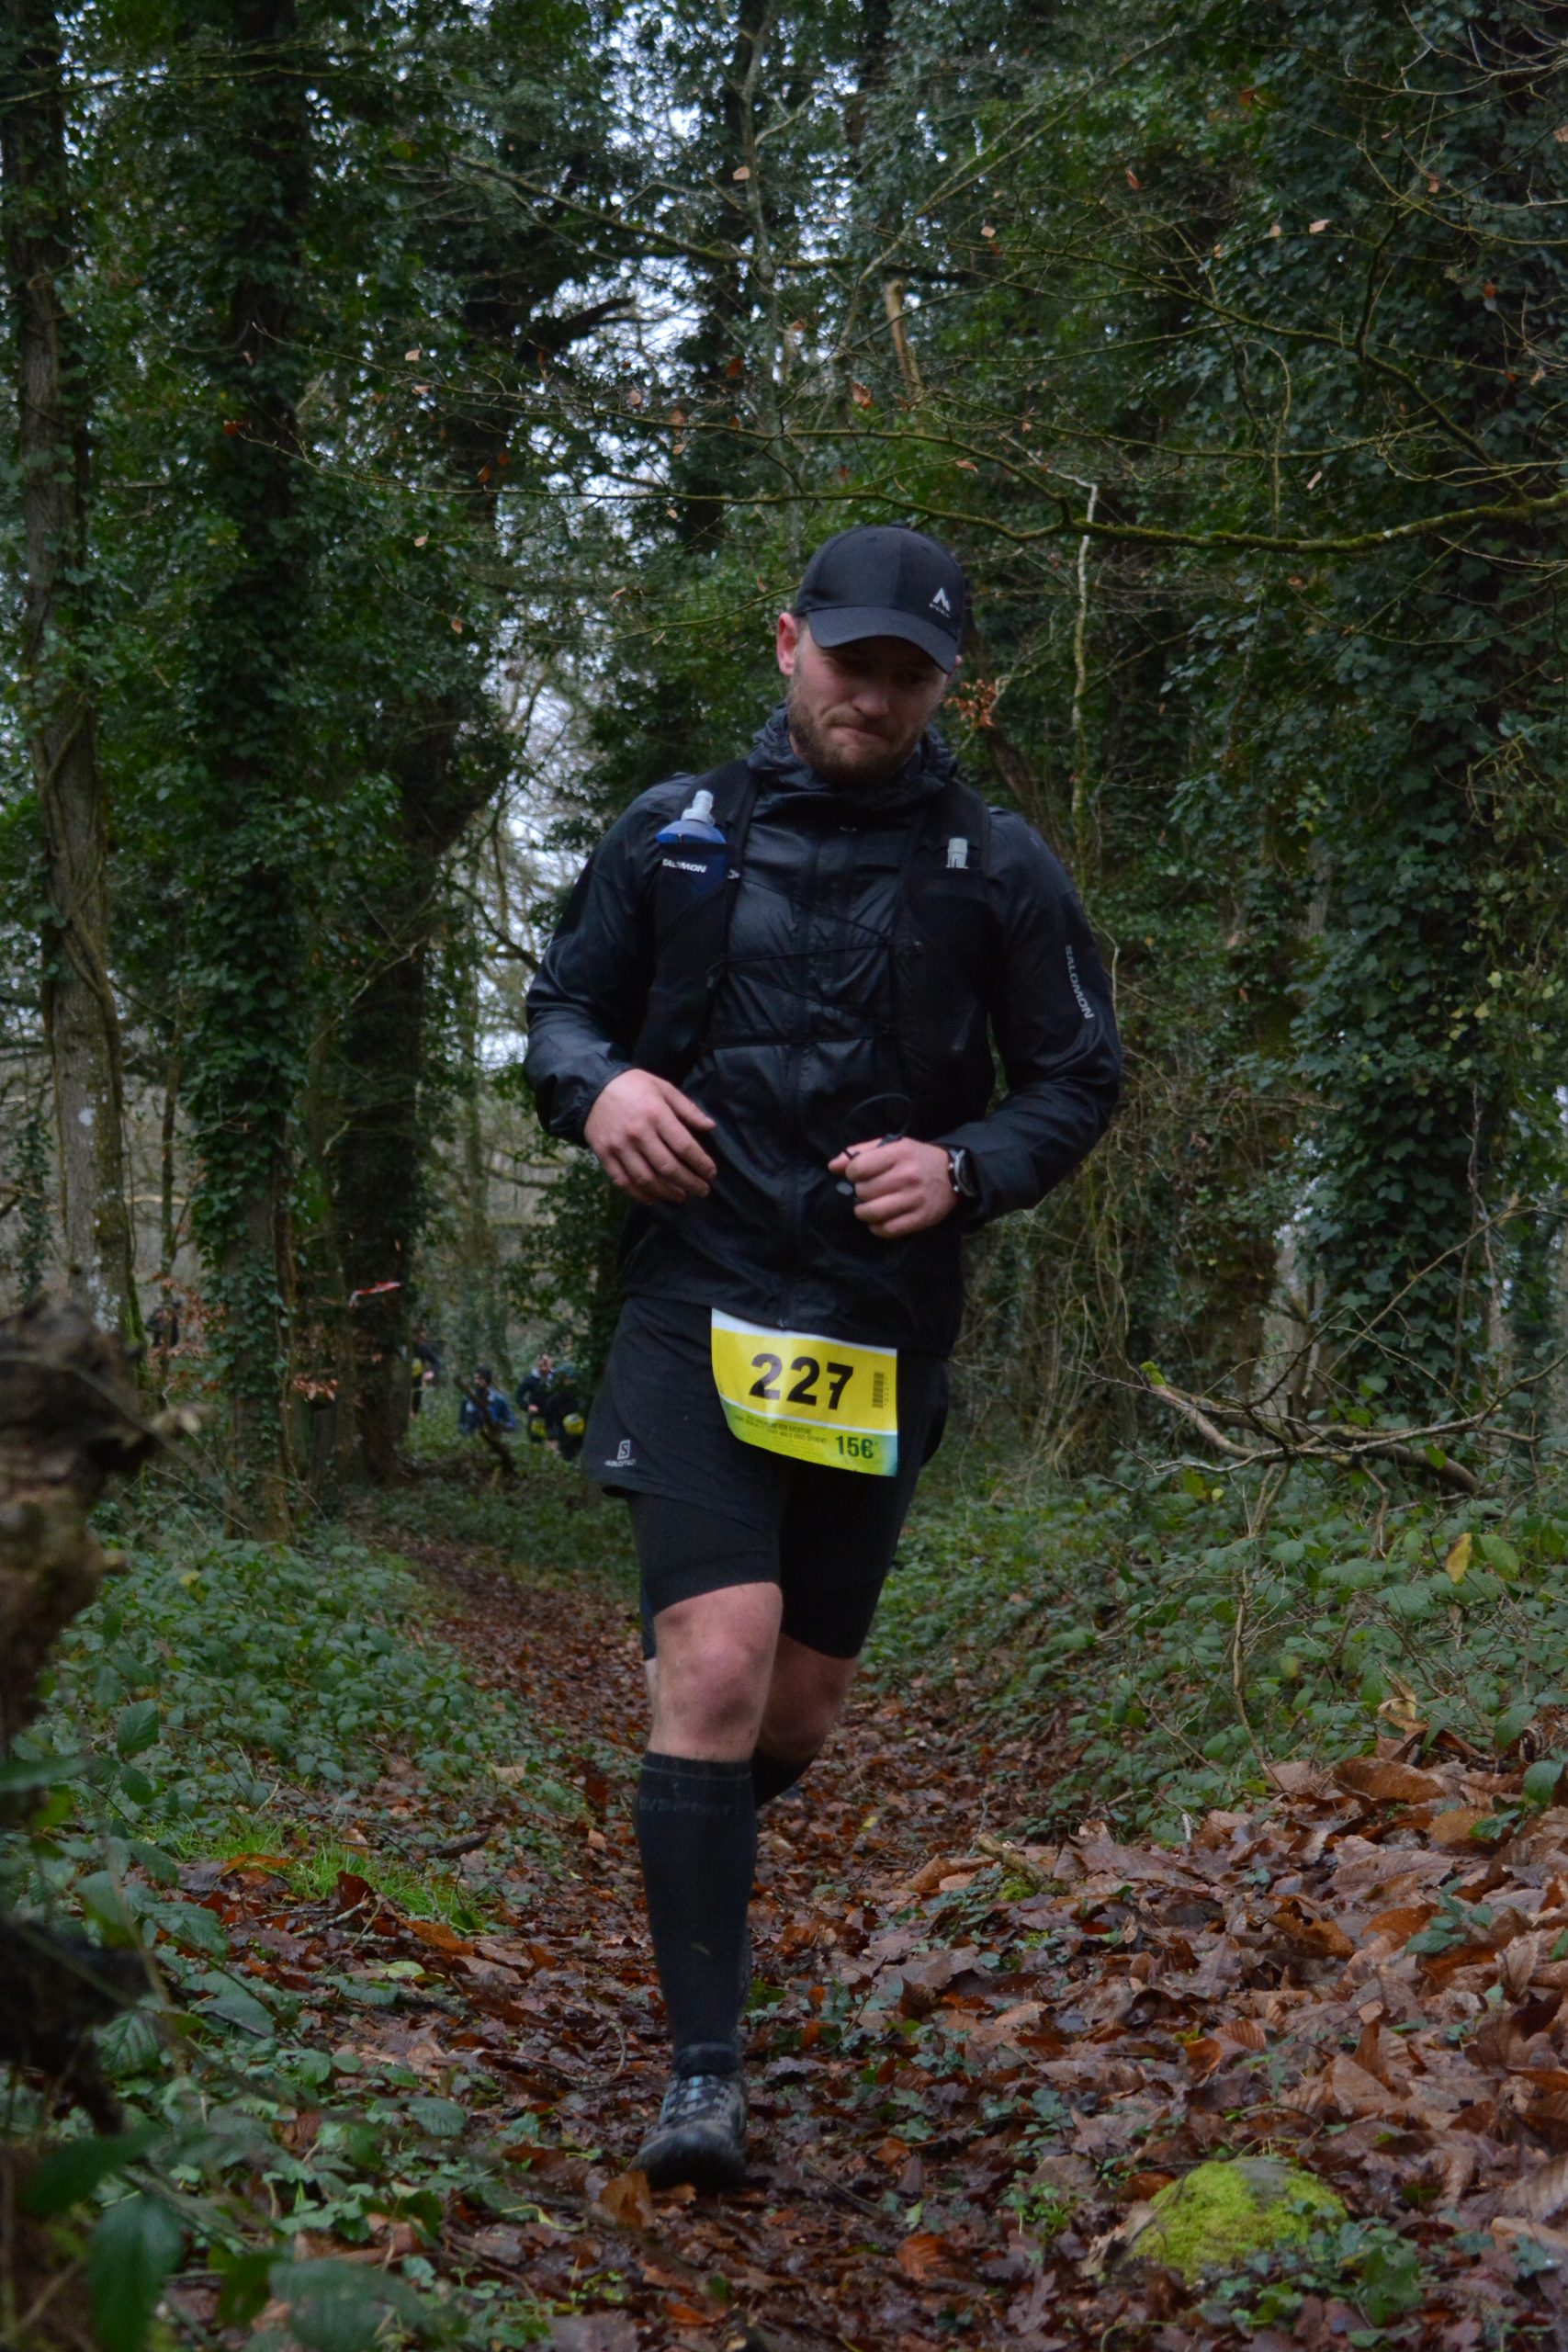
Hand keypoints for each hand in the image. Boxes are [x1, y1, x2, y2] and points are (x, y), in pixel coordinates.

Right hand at [584, 1068, 716, 1205]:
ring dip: (667, 1193)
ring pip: (646, 1179)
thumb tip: (710, 1127)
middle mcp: (638, 1133)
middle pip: (667, 1167)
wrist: (592, 1088)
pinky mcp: (604, 1155)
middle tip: (702, 1191)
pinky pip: (623, 1181)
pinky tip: (653, 1199)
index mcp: (656, 1114)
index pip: (684, 1146)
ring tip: (681, 1197)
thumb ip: (687, 1109)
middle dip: (689, 1183)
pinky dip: (639, 1194)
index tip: (711, 1173)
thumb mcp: (664, 1088)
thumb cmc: (634, 1086)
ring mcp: (619, 1147)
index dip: (700, 1163)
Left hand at [827, 1136, 955, 1237]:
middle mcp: (906, 1176)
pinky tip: (878, 1221)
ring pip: (873, 1213)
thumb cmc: (916, 1158)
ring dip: (863, 1212)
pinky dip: (876, 1228)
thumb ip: (861, 1152)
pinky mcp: (921, 1219)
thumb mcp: (892, 1146)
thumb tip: (833, 1166)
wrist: (955, 1174)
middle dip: (859, 1192)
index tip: (858, 1175)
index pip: (859, 1168)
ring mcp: (914, 1199)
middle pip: (864, 1192)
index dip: (852, 1173)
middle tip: (867, 1191)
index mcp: (898, 1154)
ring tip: (867, 1207)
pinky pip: (888, 1230)